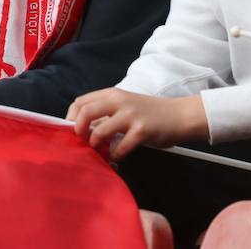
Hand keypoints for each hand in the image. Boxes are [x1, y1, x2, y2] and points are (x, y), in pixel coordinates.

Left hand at [67, 89, 209, 160]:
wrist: (180, 115)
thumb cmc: (150, 113)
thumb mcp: (124, 108)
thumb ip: (105, 115)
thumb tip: (82, 129)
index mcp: (112, 94)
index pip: (80, 102)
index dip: (71, 118)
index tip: (72, 131)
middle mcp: (119, 101)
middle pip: (85, 113)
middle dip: (78, 131)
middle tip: (82, 143)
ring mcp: (131, 115)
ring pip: (100, 131)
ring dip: (96, 145)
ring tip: (101, 151)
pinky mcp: (142, 130)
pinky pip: (120, 146)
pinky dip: (115, 154)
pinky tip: (118, 156)